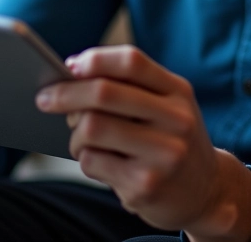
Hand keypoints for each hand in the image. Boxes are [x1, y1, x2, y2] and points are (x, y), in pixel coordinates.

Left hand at [37, 45, 250, 240]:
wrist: (205, 190)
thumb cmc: (172, 139)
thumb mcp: (167, 105)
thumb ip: (130, 87)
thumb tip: (73, 71)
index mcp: (178, 91)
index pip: (132, 61)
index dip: (95, 59)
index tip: (69, 66)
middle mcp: (176, 119)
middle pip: (105, 93)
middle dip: (66, 94)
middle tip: (45, 98)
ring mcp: (163, 154)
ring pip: (92, 128)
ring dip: (74, 133)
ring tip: (79, 139)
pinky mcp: (145, 185)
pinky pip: (92, 162)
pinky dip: (85, 159)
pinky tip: (101, 161)